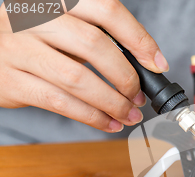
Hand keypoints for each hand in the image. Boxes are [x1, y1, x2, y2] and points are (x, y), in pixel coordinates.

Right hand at [0, 0, 168, 131]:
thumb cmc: (32, 41)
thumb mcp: (61, 28)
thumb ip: (94, 40)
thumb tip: (141, 67)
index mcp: (57, 2)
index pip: (106, 11)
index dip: (138, 38)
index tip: (157, 64)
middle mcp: (36, 18)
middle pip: (94, 44)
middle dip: (126, 76)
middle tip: (139, 96)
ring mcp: (20, 48)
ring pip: (77, 77)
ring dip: (112, 102)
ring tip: (129, 114)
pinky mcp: (12, 79)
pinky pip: (60, 102)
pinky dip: (91, 117)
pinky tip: (108, 123)